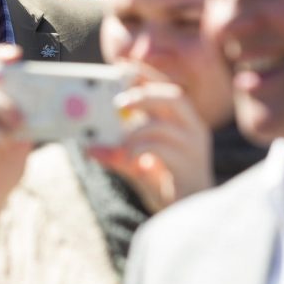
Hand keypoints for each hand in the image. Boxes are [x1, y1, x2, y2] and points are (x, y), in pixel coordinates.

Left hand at [87, 81, 212, 212]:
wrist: (190, 217)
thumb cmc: (165, 185)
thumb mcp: (137, 166)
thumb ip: (117, 155)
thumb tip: (89, 148)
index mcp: (184, 121)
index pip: (167, 88)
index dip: (146, 75)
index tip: (122, 66)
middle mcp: (194, 130)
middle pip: (173, 97)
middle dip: (143, 95)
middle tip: (117, 104)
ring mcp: (194, 149)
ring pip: (163, 126)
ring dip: (135, 132)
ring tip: (121, 145)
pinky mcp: (189, 168)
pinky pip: (161, 150)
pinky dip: (139, 151)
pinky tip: (132, 160)